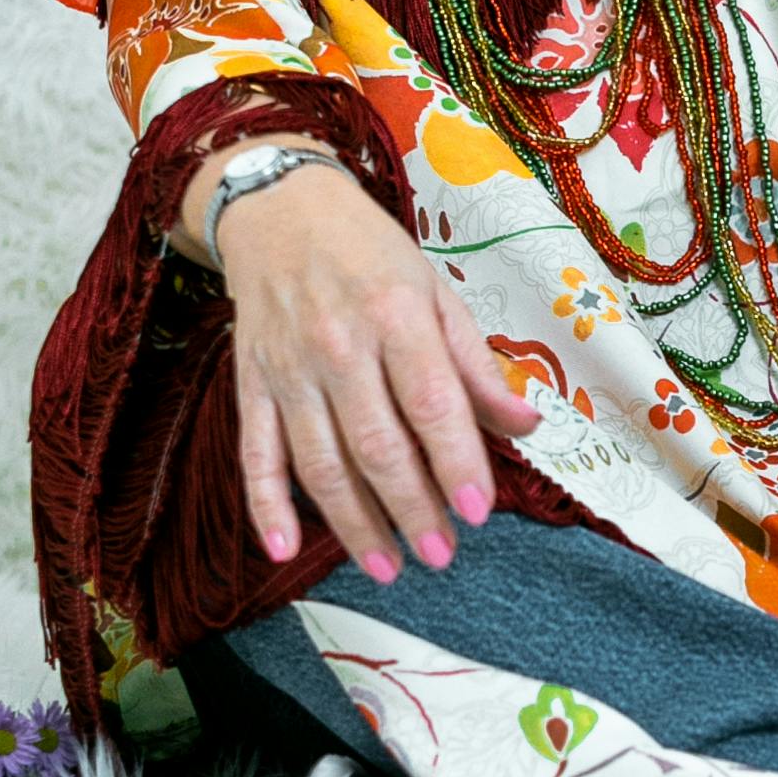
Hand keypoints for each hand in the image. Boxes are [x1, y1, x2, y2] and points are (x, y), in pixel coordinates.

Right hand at [178, 150, 541, 584]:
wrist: (278, 208)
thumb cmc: (367, 251)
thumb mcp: (435, 291)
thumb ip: (476, 364)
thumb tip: (526, 425)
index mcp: (396, 316)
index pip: (432, 404)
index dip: (456, 463)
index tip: (478, 511)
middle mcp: (339, 346)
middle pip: (377, 445)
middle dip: (412, 509)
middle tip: (441, 554)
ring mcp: (289, 371)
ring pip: (321, 463)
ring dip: (354, 524)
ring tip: (387, 568)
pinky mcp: (252, 386)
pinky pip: (256, 456)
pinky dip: (267, 507)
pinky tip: (287, 551)